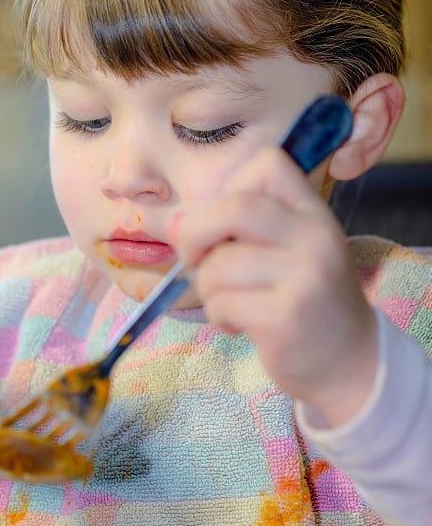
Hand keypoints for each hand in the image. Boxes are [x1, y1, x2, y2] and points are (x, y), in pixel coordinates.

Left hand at [171, 146, 378, 427]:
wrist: (351, 362)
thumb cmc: (304, 298)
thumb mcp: (283, 250)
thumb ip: (232, 228)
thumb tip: (174, 224)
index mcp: (313, 211)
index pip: (267, 164)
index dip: (231, 187)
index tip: (225, 222)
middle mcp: (315, 235)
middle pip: (234, 207)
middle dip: (195, 232)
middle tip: (194, 257)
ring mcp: (304, 276)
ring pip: (218, 263)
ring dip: (207, 286)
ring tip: (231, 301)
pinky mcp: (286, 317)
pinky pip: (222, 302)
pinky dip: (218, 315)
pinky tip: (239, 324)